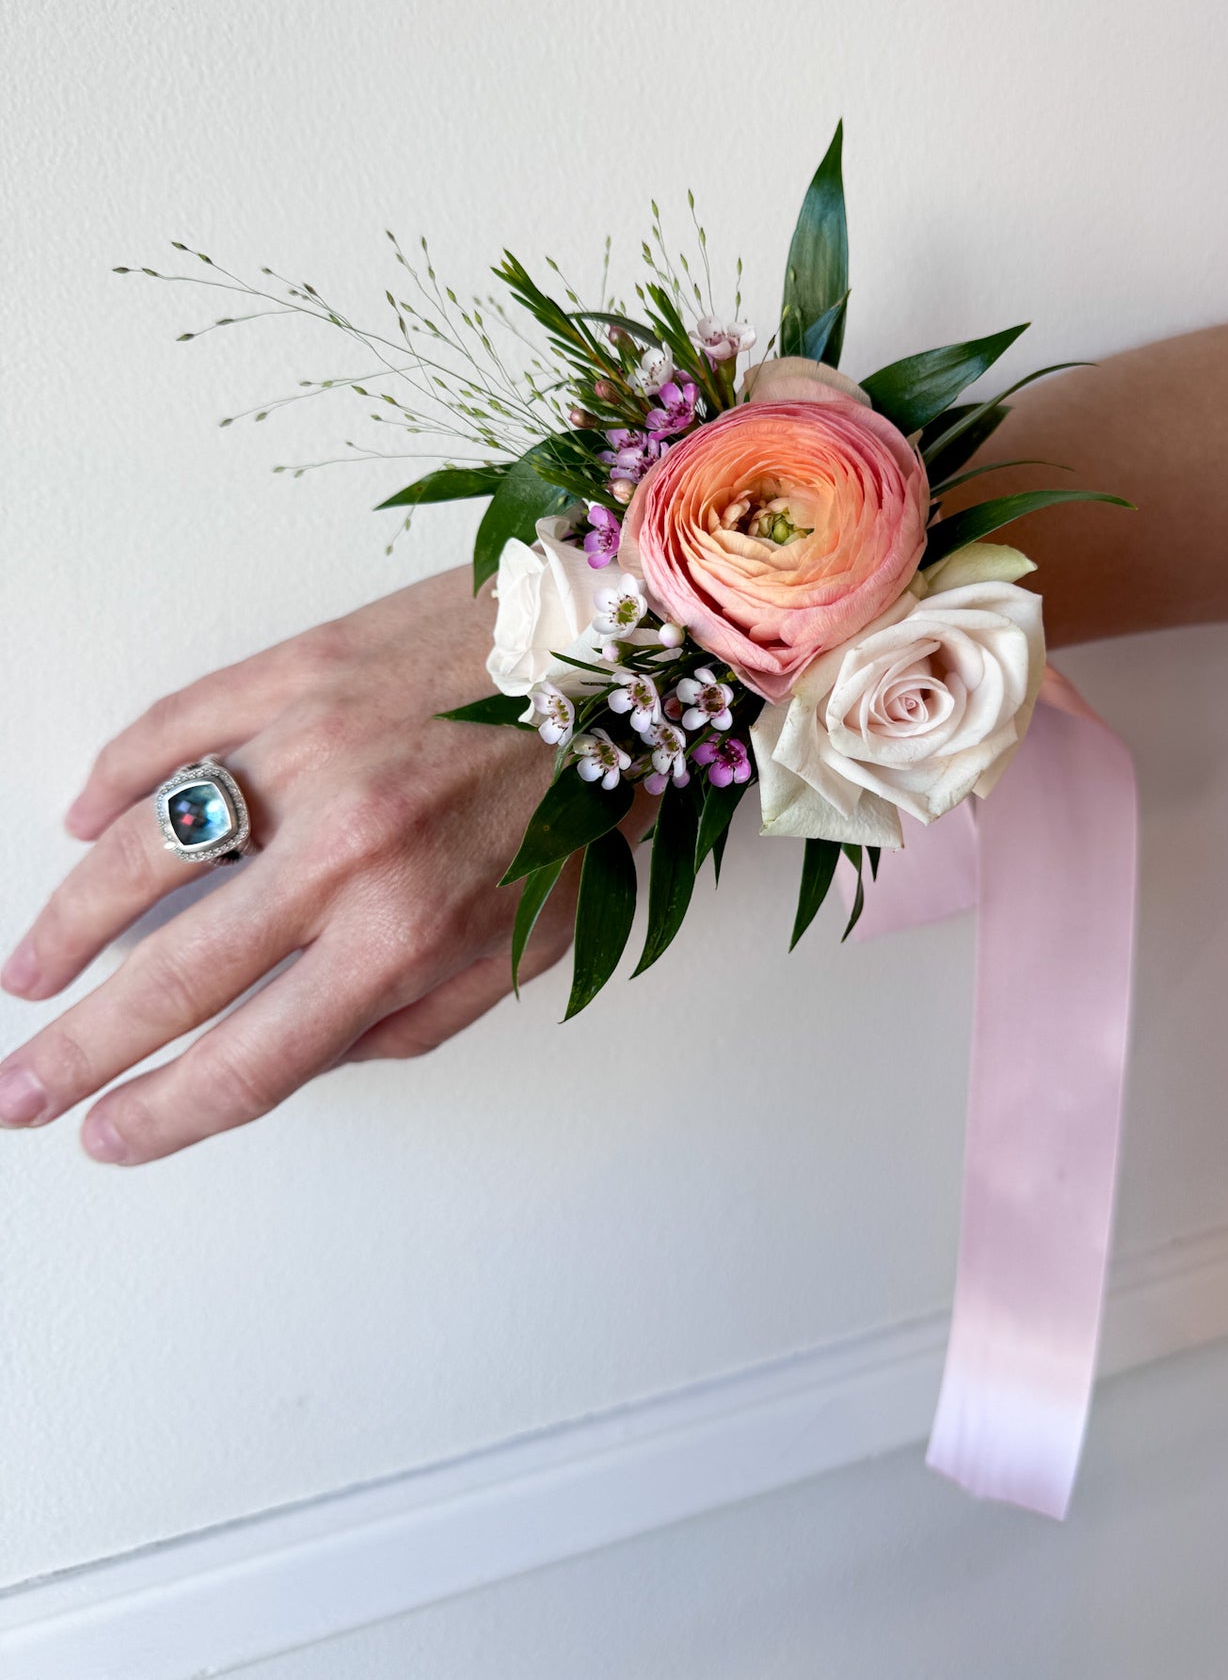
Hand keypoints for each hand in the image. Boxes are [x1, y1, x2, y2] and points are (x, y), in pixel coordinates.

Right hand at [0, 566, 569, 1163]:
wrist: (624, 634)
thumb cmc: (592, 784)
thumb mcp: (539, 936)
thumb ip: (422, 1012)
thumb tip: (311, 1053)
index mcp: (410, 927)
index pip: (251, 1055)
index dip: (165, 1113)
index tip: (108, 1136)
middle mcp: (345, 846)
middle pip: (174, 977)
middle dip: (79, 1051)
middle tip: (18, 1087)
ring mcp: (307, 749)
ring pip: (142, 852)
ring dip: (67, 926)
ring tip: (29, 974)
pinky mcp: (292, 669)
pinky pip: (168, 732)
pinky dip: (111, 784)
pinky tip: (82, 826)